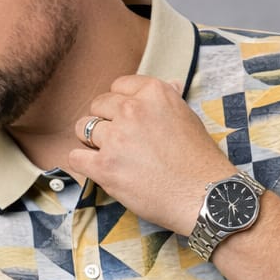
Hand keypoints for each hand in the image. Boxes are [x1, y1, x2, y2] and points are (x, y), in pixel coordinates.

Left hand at [66, 75, 232, 233]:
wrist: (204, 196)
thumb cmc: (199, 161)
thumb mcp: (188, 118)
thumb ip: (169, 101)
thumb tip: (170, 83)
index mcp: (153, 93)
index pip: (118, 86)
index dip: (119, 104)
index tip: (126, 119)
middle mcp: (132, 110)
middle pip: (98, 106)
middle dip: (105, 121)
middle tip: (118, 141)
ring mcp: (116, 138)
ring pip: (82, 129)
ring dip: (92, 142)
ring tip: (109, 156)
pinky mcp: (105, 167)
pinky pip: (75, 157)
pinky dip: (82, 163)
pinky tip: (96, 169)